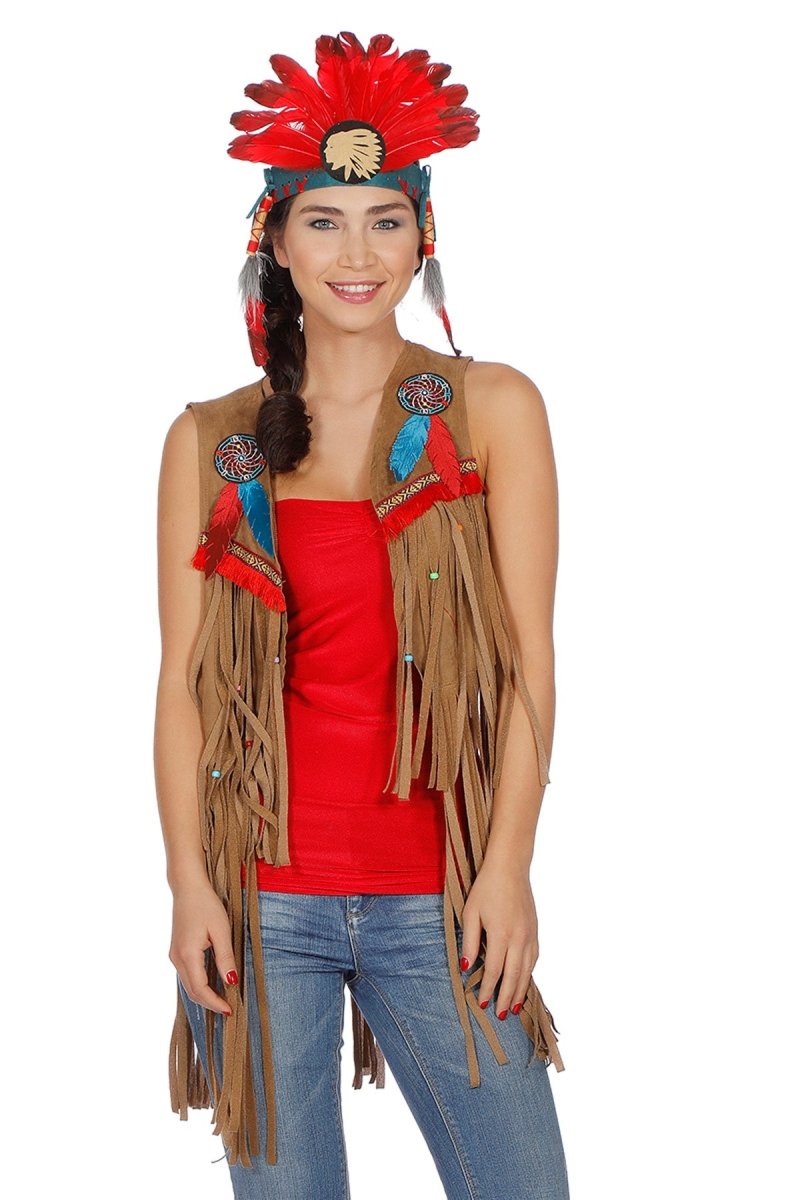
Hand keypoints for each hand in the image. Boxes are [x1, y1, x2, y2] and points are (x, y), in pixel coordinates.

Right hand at [169, 878, 237, 1015]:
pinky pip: (187, 975)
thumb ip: (225, 958)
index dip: (215, 1002)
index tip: (230, 1009)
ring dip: (204, 995)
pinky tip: (212, 985)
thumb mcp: (221, 930)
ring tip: (222, 1000)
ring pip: (188, 985)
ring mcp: (174, 955)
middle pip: (192, 991)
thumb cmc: (206, 905)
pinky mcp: (176, 951)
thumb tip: (231, 982)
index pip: (200, 989)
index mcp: (187, 954)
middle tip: (228, 1009)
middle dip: (209, 1003)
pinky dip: (199, 984)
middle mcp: (176, 958)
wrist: (187, 887)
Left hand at [460, 860, 539, 1018]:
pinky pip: (534, 959)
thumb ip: (469, 941)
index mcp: (501, 934)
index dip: (488, 989)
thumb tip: (466, 968)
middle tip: (502, 1016)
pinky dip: (529, 974)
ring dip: (520, 990)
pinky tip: (523, 982)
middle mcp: (519, 938)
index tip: (482, 1003)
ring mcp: (530, 935)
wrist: (510, 868)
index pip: (494, 970)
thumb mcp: (471, 913)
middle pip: (513, 976)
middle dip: (507, 998)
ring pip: (527, 970)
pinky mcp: (535, 931)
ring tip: (515, 1008)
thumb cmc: (486, 888)